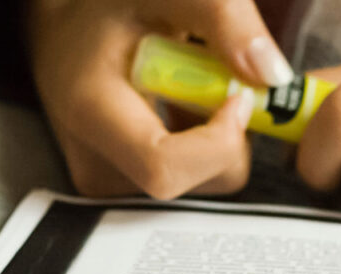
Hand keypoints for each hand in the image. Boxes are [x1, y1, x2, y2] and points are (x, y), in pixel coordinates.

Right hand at [27, 0, 292, 198]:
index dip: (219, 141)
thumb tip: (273, 76)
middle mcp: (95, 164)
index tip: (237, 95)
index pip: (166, 169)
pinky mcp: (126, 190)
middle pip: (197, 181)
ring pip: (202, 183)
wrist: (67, 32)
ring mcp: (110, 184)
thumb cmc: (110, 7)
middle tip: (213, 78)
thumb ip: (221, 17)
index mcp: (92, 114)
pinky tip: (181, 108)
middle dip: (226, 133)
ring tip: (188, 88)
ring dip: (216, 136)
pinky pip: (192, 181)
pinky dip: (204, 145)